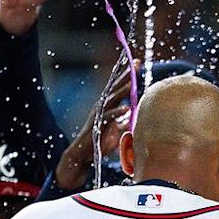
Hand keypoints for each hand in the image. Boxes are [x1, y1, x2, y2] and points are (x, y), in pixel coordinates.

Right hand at [57, 63, 133, 189]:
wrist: (82, 155)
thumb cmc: (99, 142)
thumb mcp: (115, 130)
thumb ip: (123, 122)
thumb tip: (132, 116)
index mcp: (106, 106)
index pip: (118, 88)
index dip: (127, 76)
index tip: (136, 63)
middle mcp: (102, 107)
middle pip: (115, 88)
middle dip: (126, 76)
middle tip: (136, 63)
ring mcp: (98, 115)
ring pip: (111, 99)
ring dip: (121, 90)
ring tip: (132, 82)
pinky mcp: (96, 125)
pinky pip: (108, 117)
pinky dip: (117, 113)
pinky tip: (126, 109)